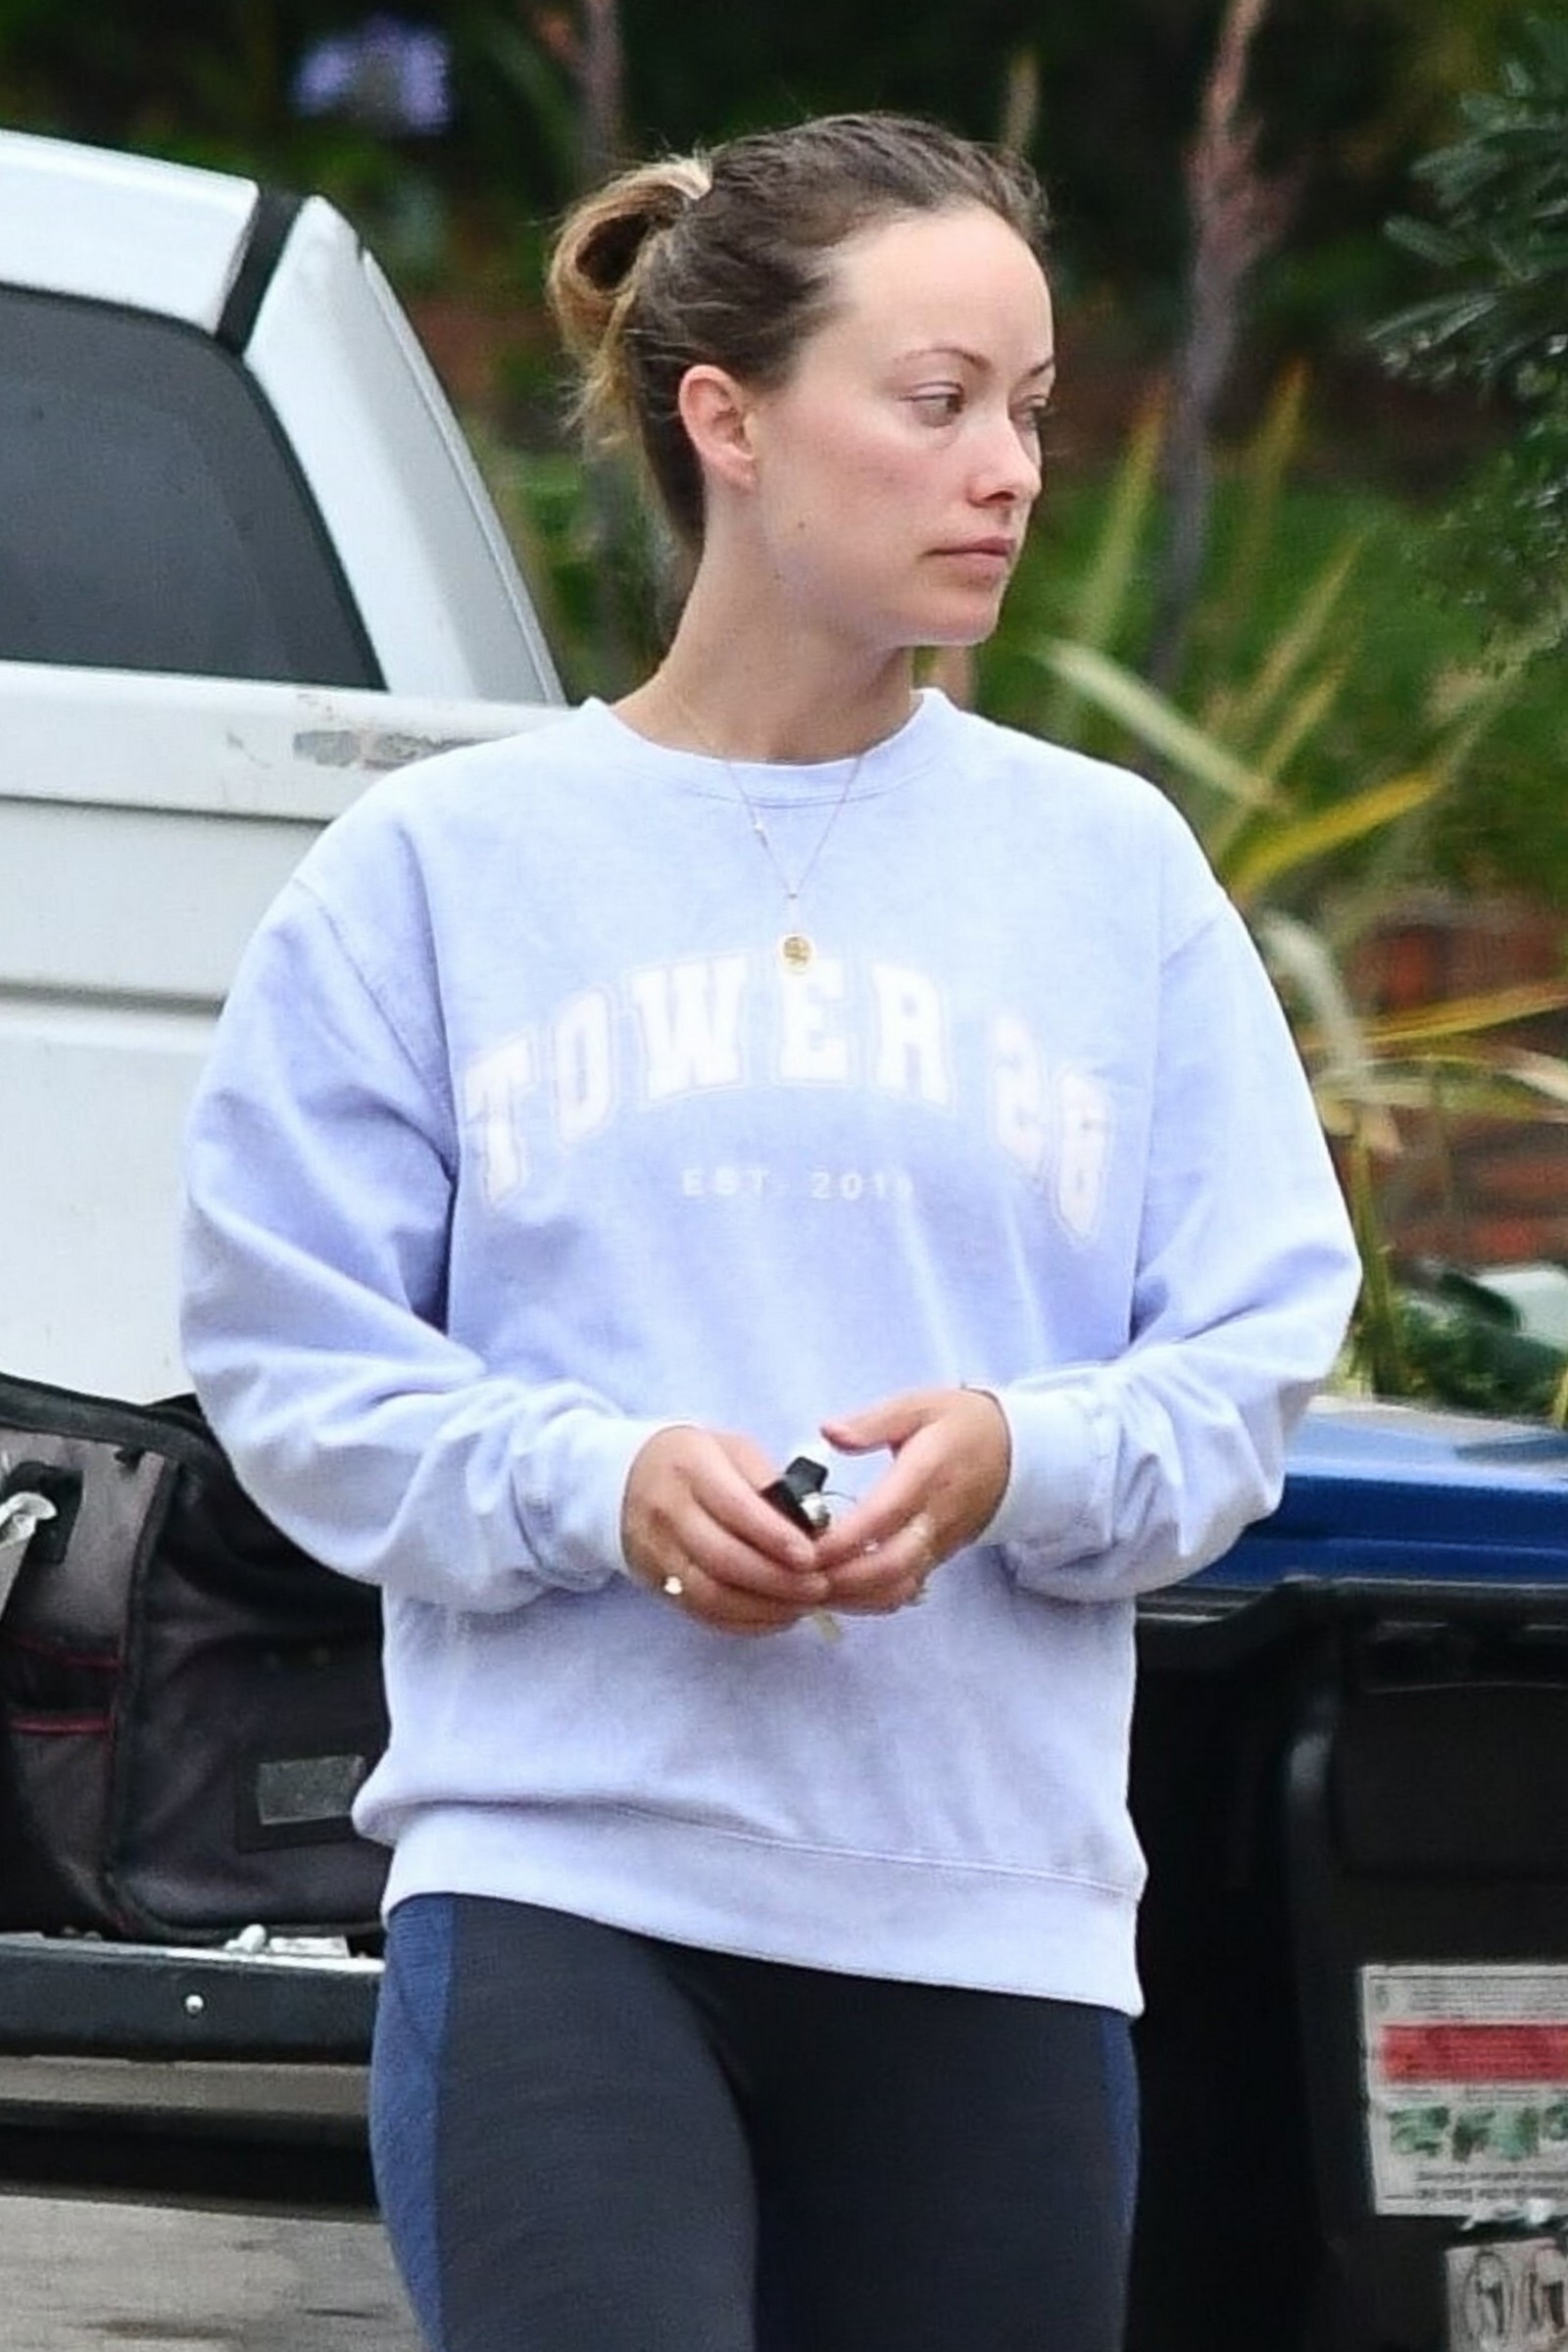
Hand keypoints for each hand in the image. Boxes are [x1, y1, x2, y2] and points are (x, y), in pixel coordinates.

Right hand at [622, 1425, 831, 1635]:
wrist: (627, 1480)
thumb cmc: (695, 1462)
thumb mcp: (733, 1450)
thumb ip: (770, 1483)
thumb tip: (813, 1526)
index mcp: (691, 1468)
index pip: (735, 1508)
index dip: (776, 1537)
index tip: (812, 1556)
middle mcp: (668, 1512)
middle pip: (723, 1559)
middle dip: (777, 1580)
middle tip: (818, 1587)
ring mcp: (658, 1553)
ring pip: (711, 1595)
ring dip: (764, 1608)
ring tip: (803, 1605)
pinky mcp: (657, 1584)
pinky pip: (702, 1614)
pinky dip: (744, 1622)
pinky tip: (776, 1615)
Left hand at [810, 1388, 1010, 1612]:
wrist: (1016, 1453)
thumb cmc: (960, 1424)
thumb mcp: (918, 1405)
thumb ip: (873, 1421)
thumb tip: (829, 1432)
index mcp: (928, 1473)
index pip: (885, 1515)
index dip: (845, 1538)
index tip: (804, 1545)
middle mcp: (935, 1517)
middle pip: (892, 1565)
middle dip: (842, 1578)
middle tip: (797, 1576)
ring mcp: (938, 1544)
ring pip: (898, 1586)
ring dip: (853, 1595)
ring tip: (807, 1590)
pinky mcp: (938, 1559)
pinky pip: (905, 1589)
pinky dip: (870, 1600)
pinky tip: (836, 1592)